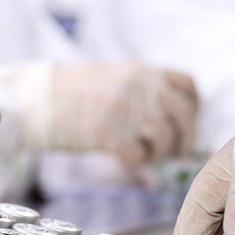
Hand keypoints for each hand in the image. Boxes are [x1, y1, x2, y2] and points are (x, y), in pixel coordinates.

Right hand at [52, 62, 197, 165]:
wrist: (41, 99)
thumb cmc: (76, 93)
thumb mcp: (115, 77)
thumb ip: (144, 92)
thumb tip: (171, 122)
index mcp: (142, 70)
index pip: (187, 85)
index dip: (194, 108)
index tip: (188, 124)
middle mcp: (139, 85)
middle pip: (183, 114)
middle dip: (186, 138)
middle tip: (179, 153)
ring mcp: (126, 108)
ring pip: (165, 138)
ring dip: (161, 154)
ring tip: (148, 157)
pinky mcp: (109, 133)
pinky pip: (139, 156)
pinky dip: (138, 164)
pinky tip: (128, 161)